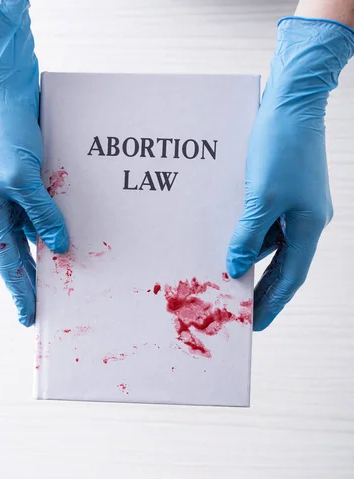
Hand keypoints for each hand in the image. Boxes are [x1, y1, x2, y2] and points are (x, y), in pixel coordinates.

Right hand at [0, 0, 68, 325]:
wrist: (5, 87)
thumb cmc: (3, 130)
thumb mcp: (21, 177)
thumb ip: (42, 213)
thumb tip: (60, 247)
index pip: (8, 263)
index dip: (19, 291)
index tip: (30, 318)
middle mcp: (6, 206)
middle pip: (24, 253)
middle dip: (38, 279)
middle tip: (56, 305)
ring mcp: (22, 192)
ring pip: (40, 231)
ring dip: (56, 248)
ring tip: (76, 274)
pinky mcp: (38, 177)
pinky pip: (53, 206)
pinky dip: (65, 220)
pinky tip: (82, 230)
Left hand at [226, 17, 353, 330]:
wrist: (291, 98)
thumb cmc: (281, 146)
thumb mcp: (260, 198)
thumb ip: (246, 237)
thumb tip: (234, 268)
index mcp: (309, 226)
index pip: (290, 277)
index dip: (273, 303)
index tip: (256, 325)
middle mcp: (306, 219)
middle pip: (281, 264)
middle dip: (260, 287)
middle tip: (239, 310)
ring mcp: (295, 203)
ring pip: (269, 241)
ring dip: (248, 256)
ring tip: (223, 275)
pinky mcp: (282, 187)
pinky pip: (262, 219)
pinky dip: (246, 231)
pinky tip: (225, 235)